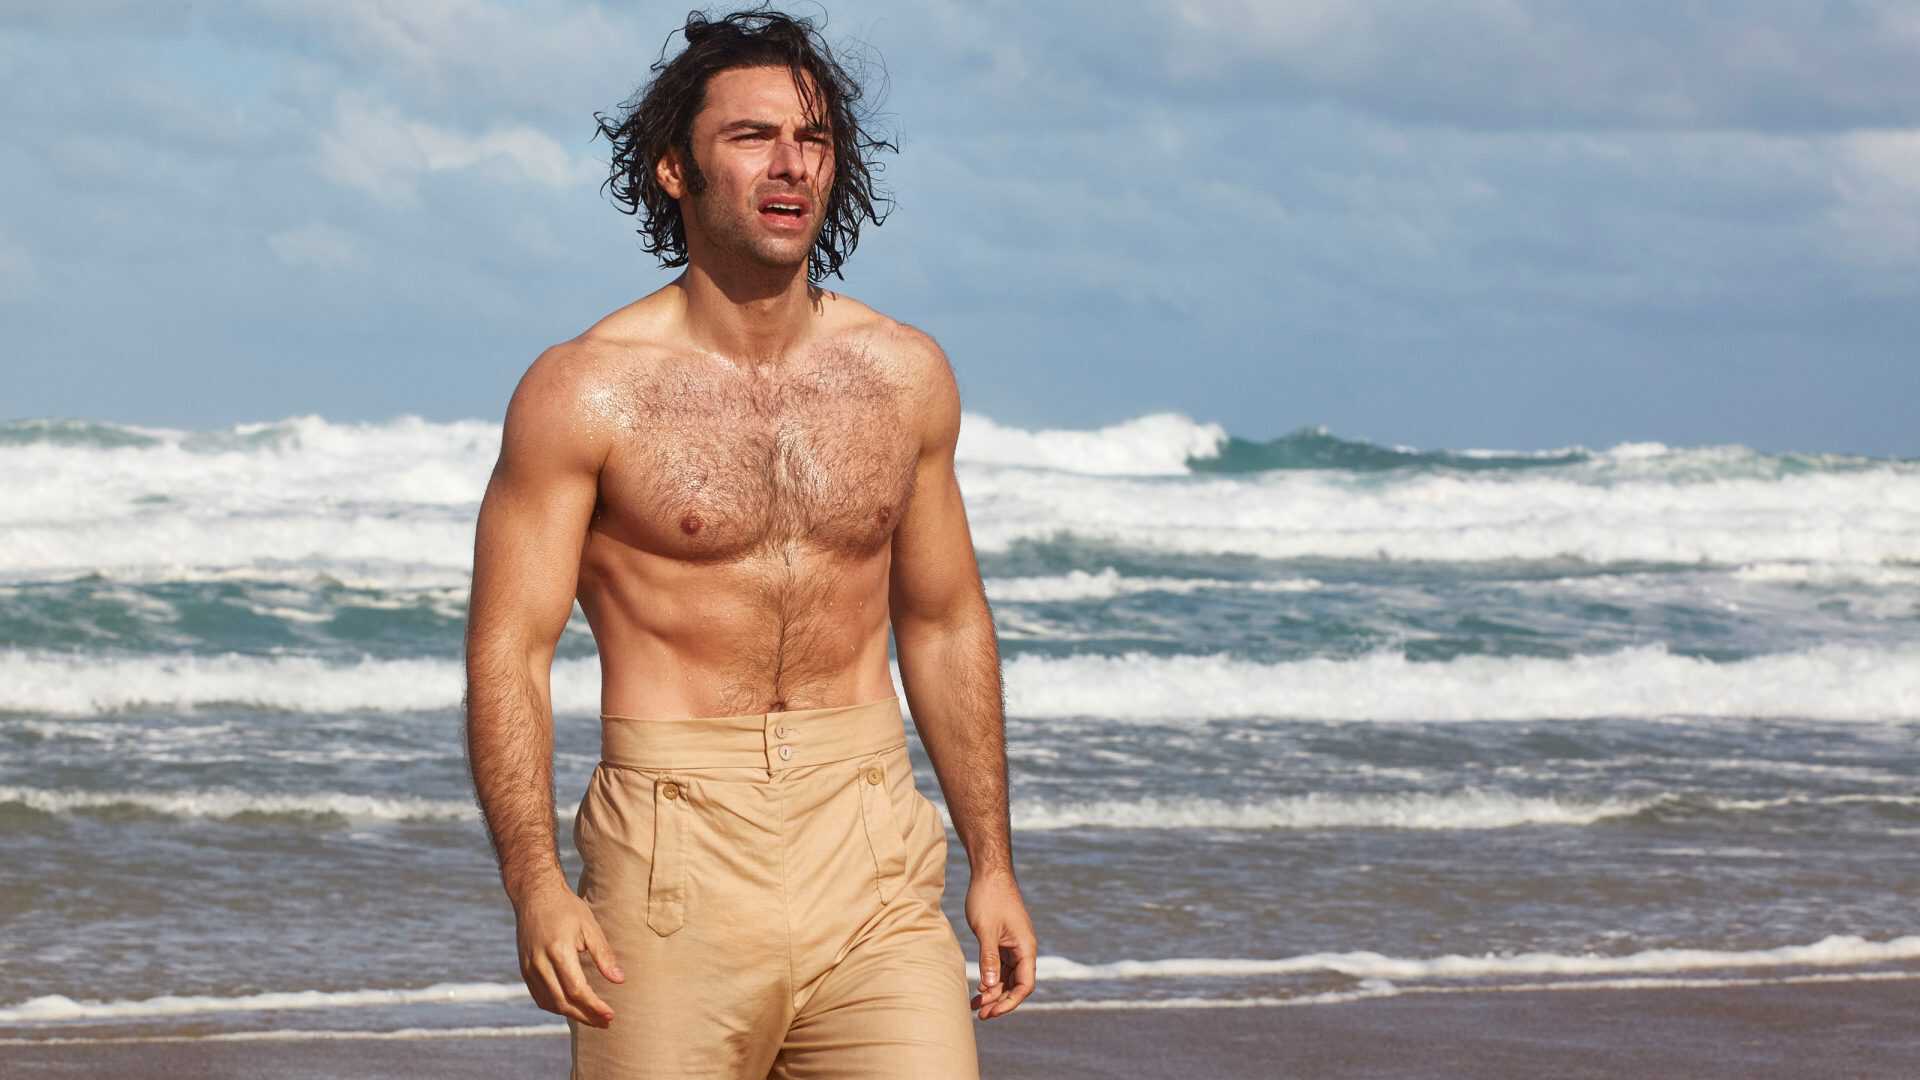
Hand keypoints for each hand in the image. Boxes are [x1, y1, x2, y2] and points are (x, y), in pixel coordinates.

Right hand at [514, 879, 623, 1027]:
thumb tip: (619, 980)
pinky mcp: (525, 969)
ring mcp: (529, 967)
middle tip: (605, 1022)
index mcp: (558, 950)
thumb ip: (604, 955)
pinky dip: (556, 1006)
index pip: (577, 989)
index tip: (610, 1015)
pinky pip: (540, 996)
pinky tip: (573, 1007)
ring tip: (593, 1018)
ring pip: (549, 1003)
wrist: (535, 895)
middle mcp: (540, 962)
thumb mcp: (590, 926)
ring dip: (571, 1014)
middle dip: (585, 1016)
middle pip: (562, 1001)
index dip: (594, 1006)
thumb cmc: (567, 908)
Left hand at [964, 870, 1036, 1018]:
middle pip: (1017, 984)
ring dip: (994, 992)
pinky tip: (978, 988)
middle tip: (980, 1014)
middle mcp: (1024, 949)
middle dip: (999, 1001)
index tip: (991, 1012)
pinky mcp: (1004, 941)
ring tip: (974, 1006)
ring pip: (1008, 977)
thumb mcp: (986, 930)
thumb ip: (989, 959)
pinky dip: (991, 978)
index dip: (1009, 1002)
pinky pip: (1001, 966)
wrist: (989, 872)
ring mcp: (1014, 945)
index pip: (1025, 985)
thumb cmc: (989, 897)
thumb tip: (990, 987)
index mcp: (1026, 947)